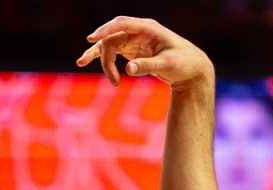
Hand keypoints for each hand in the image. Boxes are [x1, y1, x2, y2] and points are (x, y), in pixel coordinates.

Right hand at [76, 16, 212, 89]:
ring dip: (100, 58)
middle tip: (113, 82)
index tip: (91, 39)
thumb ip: (147, 66)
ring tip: (80, 64)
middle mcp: (139, 31)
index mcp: (148, 28)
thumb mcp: (167, 66)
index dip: (105, 30)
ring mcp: (135, 40)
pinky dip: (101, 57)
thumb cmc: (184, 64)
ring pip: (109, 45)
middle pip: (112, 38)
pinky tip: (84, 60)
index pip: (121, 24)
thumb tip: (128, 69)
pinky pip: (112, 51)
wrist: (193, 70)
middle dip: (106, 58)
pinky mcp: (133, 50)